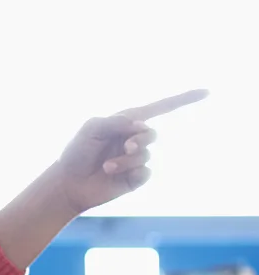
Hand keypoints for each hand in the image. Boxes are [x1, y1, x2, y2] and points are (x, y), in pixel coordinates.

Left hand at [53, 88, 209, 215]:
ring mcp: (136, 159)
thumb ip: (115, 121)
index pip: (159, 108)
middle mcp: (133, 139)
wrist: (68, 182)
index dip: (183, 100)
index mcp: (125, 122)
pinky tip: (113, 174)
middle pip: (152, 134)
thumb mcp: (91, 129)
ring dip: (125, 160)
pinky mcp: (136, 177)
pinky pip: (146, 172)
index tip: (206, 92)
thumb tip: (140, 124)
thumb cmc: (76, 152)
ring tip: (107, 166)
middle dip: (140, 140)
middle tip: (126, 146)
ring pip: (146, 155)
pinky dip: (130, 172)